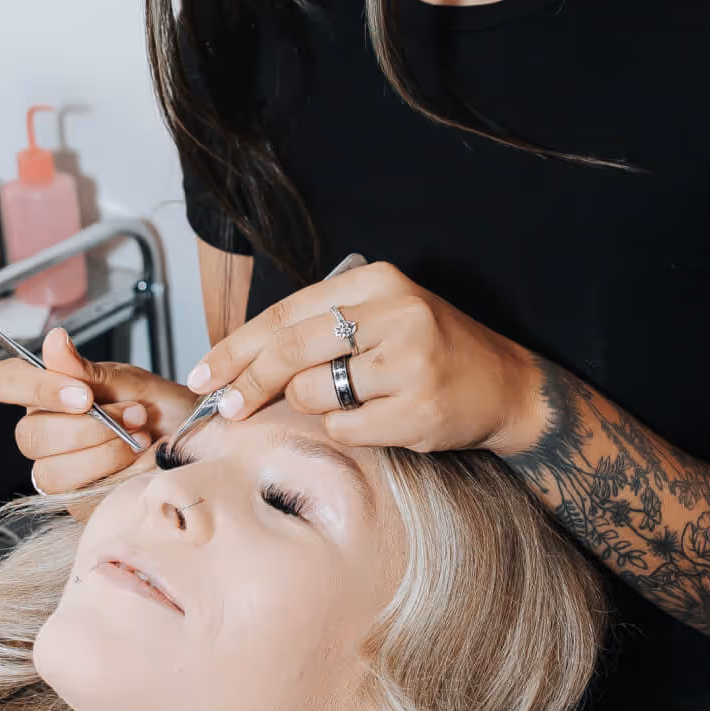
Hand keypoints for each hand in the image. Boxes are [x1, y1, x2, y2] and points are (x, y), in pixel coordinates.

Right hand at [0, 327, 196, 493]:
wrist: (195, 444)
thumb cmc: (160, 408)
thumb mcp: (129, 381)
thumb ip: (86, 369)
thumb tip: (54, 341)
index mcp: (48, 393)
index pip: (4, 382)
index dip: (35, 387)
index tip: (82, 393)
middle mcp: (44, 431)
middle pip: (30, 434)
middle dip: (90, 426)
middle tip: (136, 414)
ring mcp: (56, 469)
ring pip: (51, 470)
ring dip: (104, 452)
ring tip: (141, 437)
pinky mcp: (75, 501)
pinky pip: (77, 494)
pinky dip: (116, 474)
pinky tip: (139, 461)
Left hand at [185, 261, 543, 455]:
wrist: (505, 385)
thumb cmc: (429, 352)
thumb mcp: (380, 319)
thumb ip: (320, 330)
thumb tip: (238, 366)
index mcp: (377, 281)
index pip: (285, 313)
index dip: (236, 346)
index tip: (204, 373)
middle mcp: (394, 311)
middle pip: (290, 348)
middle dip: (246, 382)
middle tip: (224, 407)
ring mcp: (408, 360)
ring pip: (314, 392)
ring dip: (310, 406)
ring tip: (348, 400)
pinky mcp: (417, 406)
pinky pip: (345, 426)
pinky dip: (345, 429)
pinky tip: (376, 418)